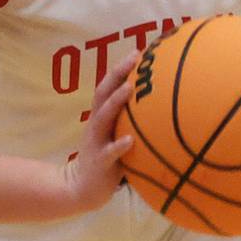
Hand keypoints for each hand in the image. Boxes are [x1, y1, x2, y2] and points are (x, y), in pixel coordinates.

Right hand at [60, 51, 138, 212]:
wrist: (80, 189)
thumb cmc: (105, 160)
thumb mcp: (114, 137)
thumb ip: (130, 123)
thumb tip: (161, 109)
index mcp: (101, 118)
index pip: (108, 87)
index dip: (120, 68)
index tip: (138, 51)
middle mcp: (97, 125)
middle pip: (103, 93)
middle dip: (117, 74)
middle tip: (134, 59)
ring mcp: (96, 142)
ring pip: (103, 118)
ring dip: (116, 102)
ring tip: (131, 88)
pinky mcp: (99, 163)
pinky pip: (109, 153)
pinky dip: (119, 146)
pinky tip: (131, 141)